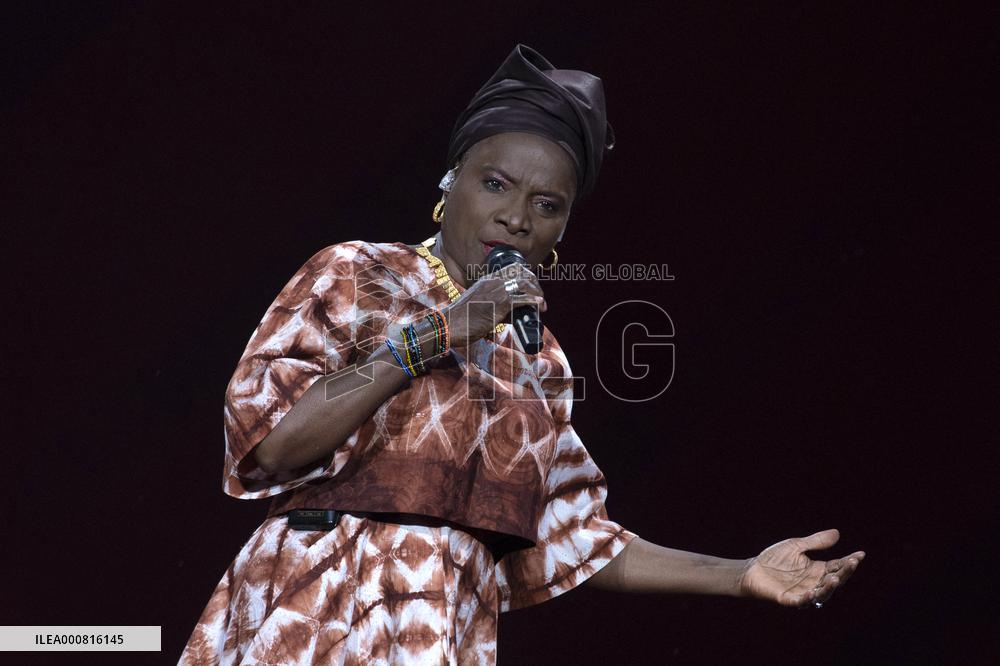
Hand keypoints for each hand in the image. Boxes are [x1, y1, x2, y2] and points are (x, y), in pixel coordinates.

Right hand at [442, 263, 546, 346]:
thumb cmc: (462, 319)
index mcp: (487, 279)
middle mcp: (493, 281)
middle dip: (535, 284)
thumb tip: (516, 315)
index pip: (512, 268)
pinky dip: (533, 301)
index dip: (527, 275)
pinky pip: (521, 299)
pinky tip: (540, 305)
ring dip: (537, 293)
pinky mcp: (499, 304)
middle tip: (540, 297)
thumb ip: (497, 306)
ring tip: (542, 304)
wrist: (450, 325)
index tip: (533, 287)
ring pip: (524, 284)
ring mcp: (496, 291)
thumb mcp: (479, 306)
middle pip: (522, 273)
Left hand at [738, 529, 864, 606]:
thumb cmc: (774, 559)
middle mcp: (814, 583)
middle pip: (834, 580)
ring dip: (829, 587)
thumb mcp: (796, 546)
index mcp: (817, 570)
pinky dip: (808, 599)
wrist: (752, 569)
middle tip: (852, 563)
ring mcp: (802, 592)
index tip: (860, 554)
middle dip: (844, 573)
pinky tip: (813, 592)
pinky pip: (801, 601)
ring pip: (822, 593)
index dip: (849, 562)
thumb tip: (837, 533)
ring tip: (834, 578)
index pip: (837, 566)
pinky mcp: (788, 599)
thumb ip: (815, 542)